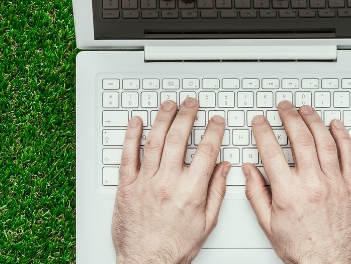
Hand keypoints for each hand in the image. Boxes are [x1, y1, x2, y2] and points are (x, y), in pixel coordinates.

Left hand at [113, 98, 229, 263]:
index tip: (216, 121)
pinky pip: (127, 155)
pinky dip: (131, 136)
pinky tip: (136, 122)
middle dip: (187, 116)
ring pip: (154, 141)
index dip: (213, 131)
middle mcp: (167, 183)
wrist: (146, 263)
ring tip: (169, 105)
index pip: (205, 151)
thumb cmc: (174, 247)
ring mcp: (145, 183)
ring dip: (162, 119)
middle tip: (191, 103)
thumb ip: (216, 192)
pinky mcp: (126, 186)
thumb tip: (224, 167)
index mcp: (190, 192)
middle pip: (178, 139)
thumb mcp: (206, 223)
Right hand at [244, 102, 350, 263]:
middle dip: (290, 117)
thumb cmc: (300, 248)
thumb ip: (255, 193)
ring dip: (314, 121)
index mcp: (288, 193)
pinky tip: (335, 126)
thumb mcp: (268, 223)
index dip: (263, 131)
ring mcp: (334, 185)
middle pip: (300, 139)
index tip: (260, 122)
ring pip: (325, 142)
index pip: (271, 151)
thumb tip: (248, 170)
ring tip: (306, 110)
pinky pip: (349, 156)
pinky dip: (343, 137)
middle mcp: (312, 185)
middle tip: (284, 107)